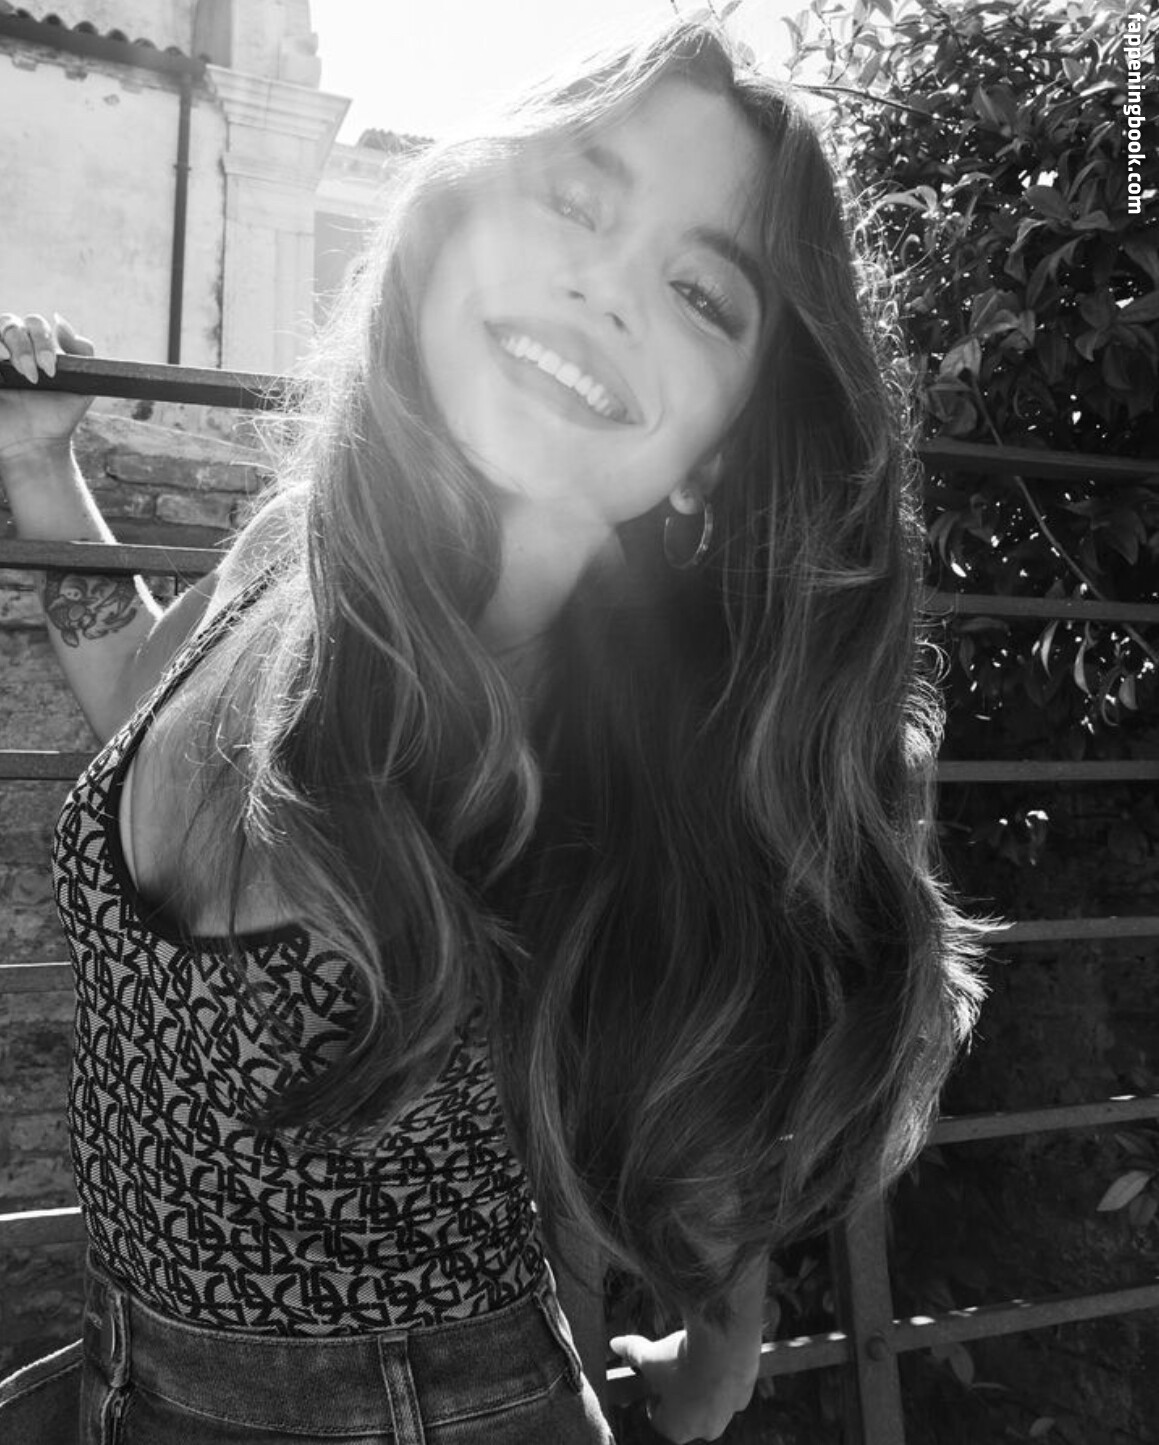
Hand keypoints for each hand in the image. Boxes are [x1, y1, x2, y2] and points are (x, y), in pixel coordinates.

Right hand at [0, 311, 94, 472]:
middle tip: (36, 375)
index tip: (51, 369)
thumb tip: (58, 320)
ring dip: (13, 348)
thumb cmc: (59, 415)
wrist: (36, 445)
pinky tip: (2, 371)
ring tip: (24, 375)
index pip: (34, 323)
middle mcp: (10, 348)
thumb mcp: (83, 385)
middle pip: (10, 323)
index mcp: (34, 346)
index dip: (43, 341)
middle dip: (24, 346)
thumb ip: (82, 351)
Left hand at [610, 1329, 757, 1442]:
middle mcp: (703, 1430)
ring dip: (703, 1388)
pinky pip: (730, 1391)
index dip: (654, 1396)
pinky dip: (723, 1377)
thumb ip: (631, 1352)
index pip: (659, 1418)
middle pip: (687, 1415)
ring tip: (696, 1359)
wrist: (723, 1346)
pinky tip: (715, 1356)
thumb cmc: (680, 1360)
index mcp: (676, 1429)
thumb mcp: (649, 1356)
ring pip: (711, 1405)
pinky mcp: (744, 1397)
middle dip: (680, 1395)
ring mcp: (726, 1416)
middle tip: (675, 1368)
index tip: (654, 1379)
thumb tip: (614, 1343)